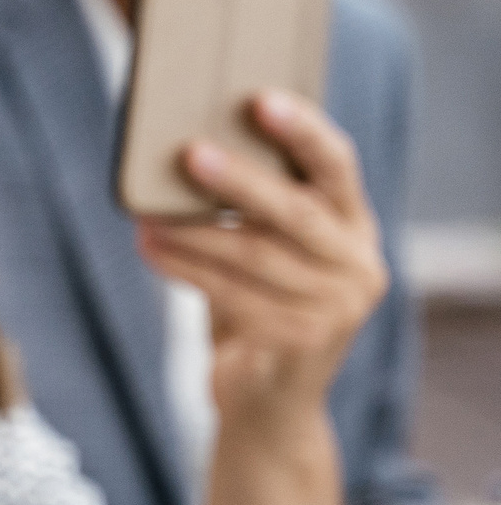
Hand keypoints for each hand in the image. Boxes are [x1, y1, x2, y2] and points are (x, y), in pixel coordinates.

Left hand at [135, 91, 385, 428]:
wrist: (268, 405)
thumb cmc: (260, 309)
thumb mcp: (269, 256)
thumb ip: (253, 212)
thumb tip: (185, 149)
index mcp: (355, 228)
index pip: (338, 166)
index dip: (302, 131)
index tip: (260, 99)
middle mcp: (358, 265)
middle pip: (293, 210)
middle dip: (238, 179)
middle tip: (187, 152)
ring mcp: (336, 308)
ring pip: (252, 254)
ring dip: (191, 229)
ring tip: (145, 213)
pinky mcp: (300, 342)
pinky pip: (230, 294)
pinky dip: (183, 268)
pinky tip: (149, 247)